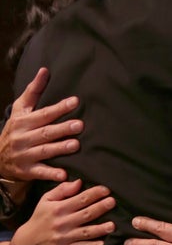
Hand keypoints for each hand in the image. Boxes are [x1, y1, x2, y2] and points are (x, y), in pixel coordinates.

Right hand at [0, 68, 83, 182]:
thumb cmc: (17, 129)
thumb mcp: (21, 109)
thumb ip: (33, 91)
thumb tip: (45, 70)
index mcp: (24, 121)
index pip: (44, 113)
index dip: (59, 108)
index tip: (75, 101)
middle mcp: (23, 138)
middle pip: (45, 132)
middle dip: (62, 129)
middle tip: (80, 125)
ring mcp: (25, 155)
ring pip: (44, 151)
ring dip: (59, 148)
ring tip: (76, 145)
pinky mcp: (27, 170)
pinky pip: (40, 172)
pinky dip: (51, 174)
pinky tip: (64, 174)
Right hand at [8, 180, 114, 244]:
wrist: (26, 243)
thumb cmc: (41, 217)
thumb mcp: (46, 200)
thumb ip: (62, 190)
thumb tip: (79, 182)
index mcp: (58, 209)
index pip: (80, 199)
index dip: (94, 194)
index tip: (106, 190)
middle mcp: (62, 223)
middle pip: (85, 214)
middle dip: (100, 208)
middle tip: (113, 202)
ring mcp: (63, 237)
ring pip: (85, 232)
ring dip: (100, 229)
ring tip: (112, 225)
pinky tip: (103, 243)